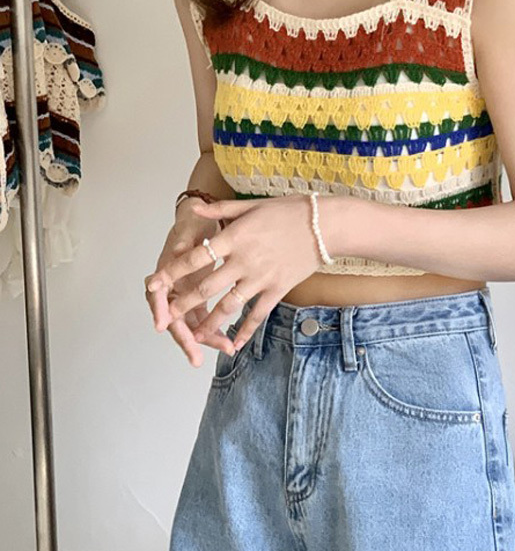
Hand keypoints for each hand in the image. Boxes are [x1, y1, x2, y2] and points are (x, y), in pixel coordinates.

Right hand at [145, 196, 229, 368]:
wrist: (205, 220)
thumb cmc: (194, 222)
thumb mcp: (190, 227)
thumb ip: (184, 241)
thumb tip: (177, 251)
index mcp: (165, 272)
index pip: (157, 296)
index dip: (160, 311)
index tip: (162, 324)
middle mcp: (171, 287)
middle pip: (173, 318)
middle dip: (185, 339)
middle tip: (195, 357)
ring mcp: (183, 295)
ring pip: (189, 324)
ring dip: (204, 339)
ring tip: (224, 349)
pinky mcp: (197, 299)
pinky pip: (202, 320)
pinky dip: (213, 331)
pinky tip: (228, 343)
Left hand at [156, 192, 316, 353]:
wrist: (324, 225)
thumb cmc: (287, 211)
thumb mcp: (250, 206)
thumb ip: (219, 211)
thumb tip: (193, 209)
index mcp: (234, 237)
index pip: (195, 257)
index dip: (172, 272)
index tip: (154, 284)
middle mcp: (244, 260)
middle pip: (207, 287)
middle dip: (184, 304)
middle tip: (166, 317)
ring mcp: (261, 277)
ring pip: (230, 305)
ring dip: (210, 323)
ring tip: (195, 335)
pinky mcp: (277, 289)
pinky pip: (258, 314)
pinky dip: (246, 330)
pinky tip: (235, 344)